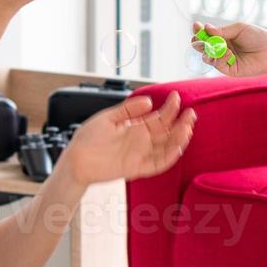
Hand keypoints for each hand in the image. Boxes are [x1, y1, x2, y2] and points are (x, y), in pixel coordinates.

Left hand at [56, 91, 195, 186]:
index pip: (158, 117)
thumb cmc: (88, 139)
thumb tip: (148, 101)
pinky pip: (158, 164)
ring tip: (187, 126)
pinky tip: (177, 146)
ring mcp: (140, 155)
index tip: (176, 97)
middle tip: (191, 113)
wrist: (76, 159)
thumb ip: (128, 110)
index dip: (169, 108)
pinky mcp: (137, 168)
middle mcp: (141, 141)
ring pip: (166, 147)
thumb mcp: (108, 118)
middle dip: (180, 123)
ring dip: (179, 138)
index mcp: (135, 127)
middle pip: (167, 132)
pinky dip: (169, 156)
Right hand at [190, 21, 266, 77]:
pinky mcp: (229, 70)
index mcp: (224, 37)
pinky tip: (228, 52)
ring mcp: (224, 60)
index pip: (207, 34)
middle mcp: (222, 48)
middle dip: (198, 42)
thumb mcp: (239, 28)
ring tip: (210, 45)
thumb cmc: (258, 37)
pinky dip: (220, 57)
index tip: (196, 26)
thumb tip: (207, 28)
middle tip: (197, 39)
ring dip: (206, 50)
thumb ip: (223, 30)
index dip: (199, 31)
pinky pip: (218, 64)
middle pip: (203, 46)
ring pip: (207, 57)